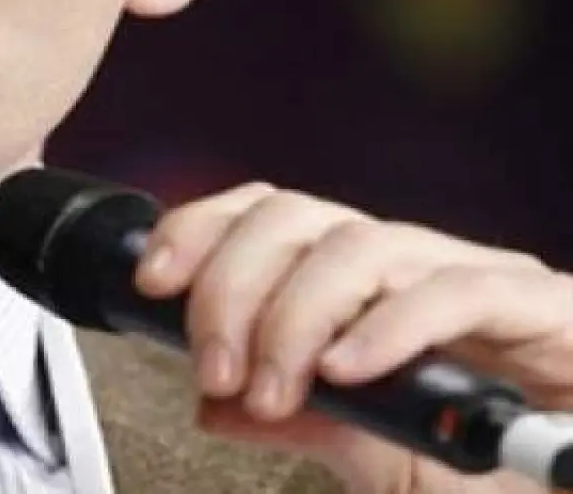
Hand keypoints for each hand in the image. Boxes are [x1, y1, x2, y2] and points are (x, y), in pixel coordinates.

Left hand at [133, 183, 572, 492]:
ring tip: (272, 389)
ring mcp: (478, 280)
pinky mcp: (546, 308)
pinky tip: (348, 372)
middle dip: (232, 287)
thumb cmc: (492, 478)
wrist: (570, 490)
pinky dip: (387, 329)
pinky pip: (455, 293)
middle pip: (295, 219)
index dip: (201, 232)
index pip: (268, 217)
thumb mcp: (372, 456)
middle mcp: (414, 267)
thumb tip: (213, 408)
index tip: (152, 283)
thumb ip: (301, 422)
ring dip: (293, 318)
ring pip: (360, 247)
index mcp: (364, 286)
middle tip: (215, 369)